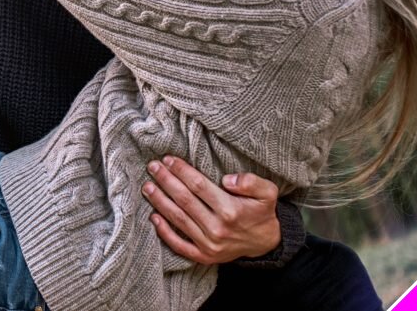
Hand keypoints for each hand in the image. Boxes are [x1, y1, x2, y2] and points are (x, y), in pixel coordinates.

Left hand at [142, 156, 280, 264]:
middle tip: (152, 167)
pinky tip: (153, 217)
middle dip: (165, 181)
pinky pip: (179, 245)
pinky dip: (164, 232)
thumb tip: (227, 179)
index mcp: (230, 210)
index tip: (168, 159)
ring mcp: (209, 245)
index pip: (198, 185)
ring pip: (178, 219)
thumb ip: (251, 182)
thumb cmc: (262, 212)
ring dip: (160, 201)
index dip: (181, 171)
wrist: (265, 243)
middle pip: (184, 200)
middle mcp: (217, 228)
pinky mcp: (204, 256)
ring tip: (147, 186)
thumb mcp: (268, 192)